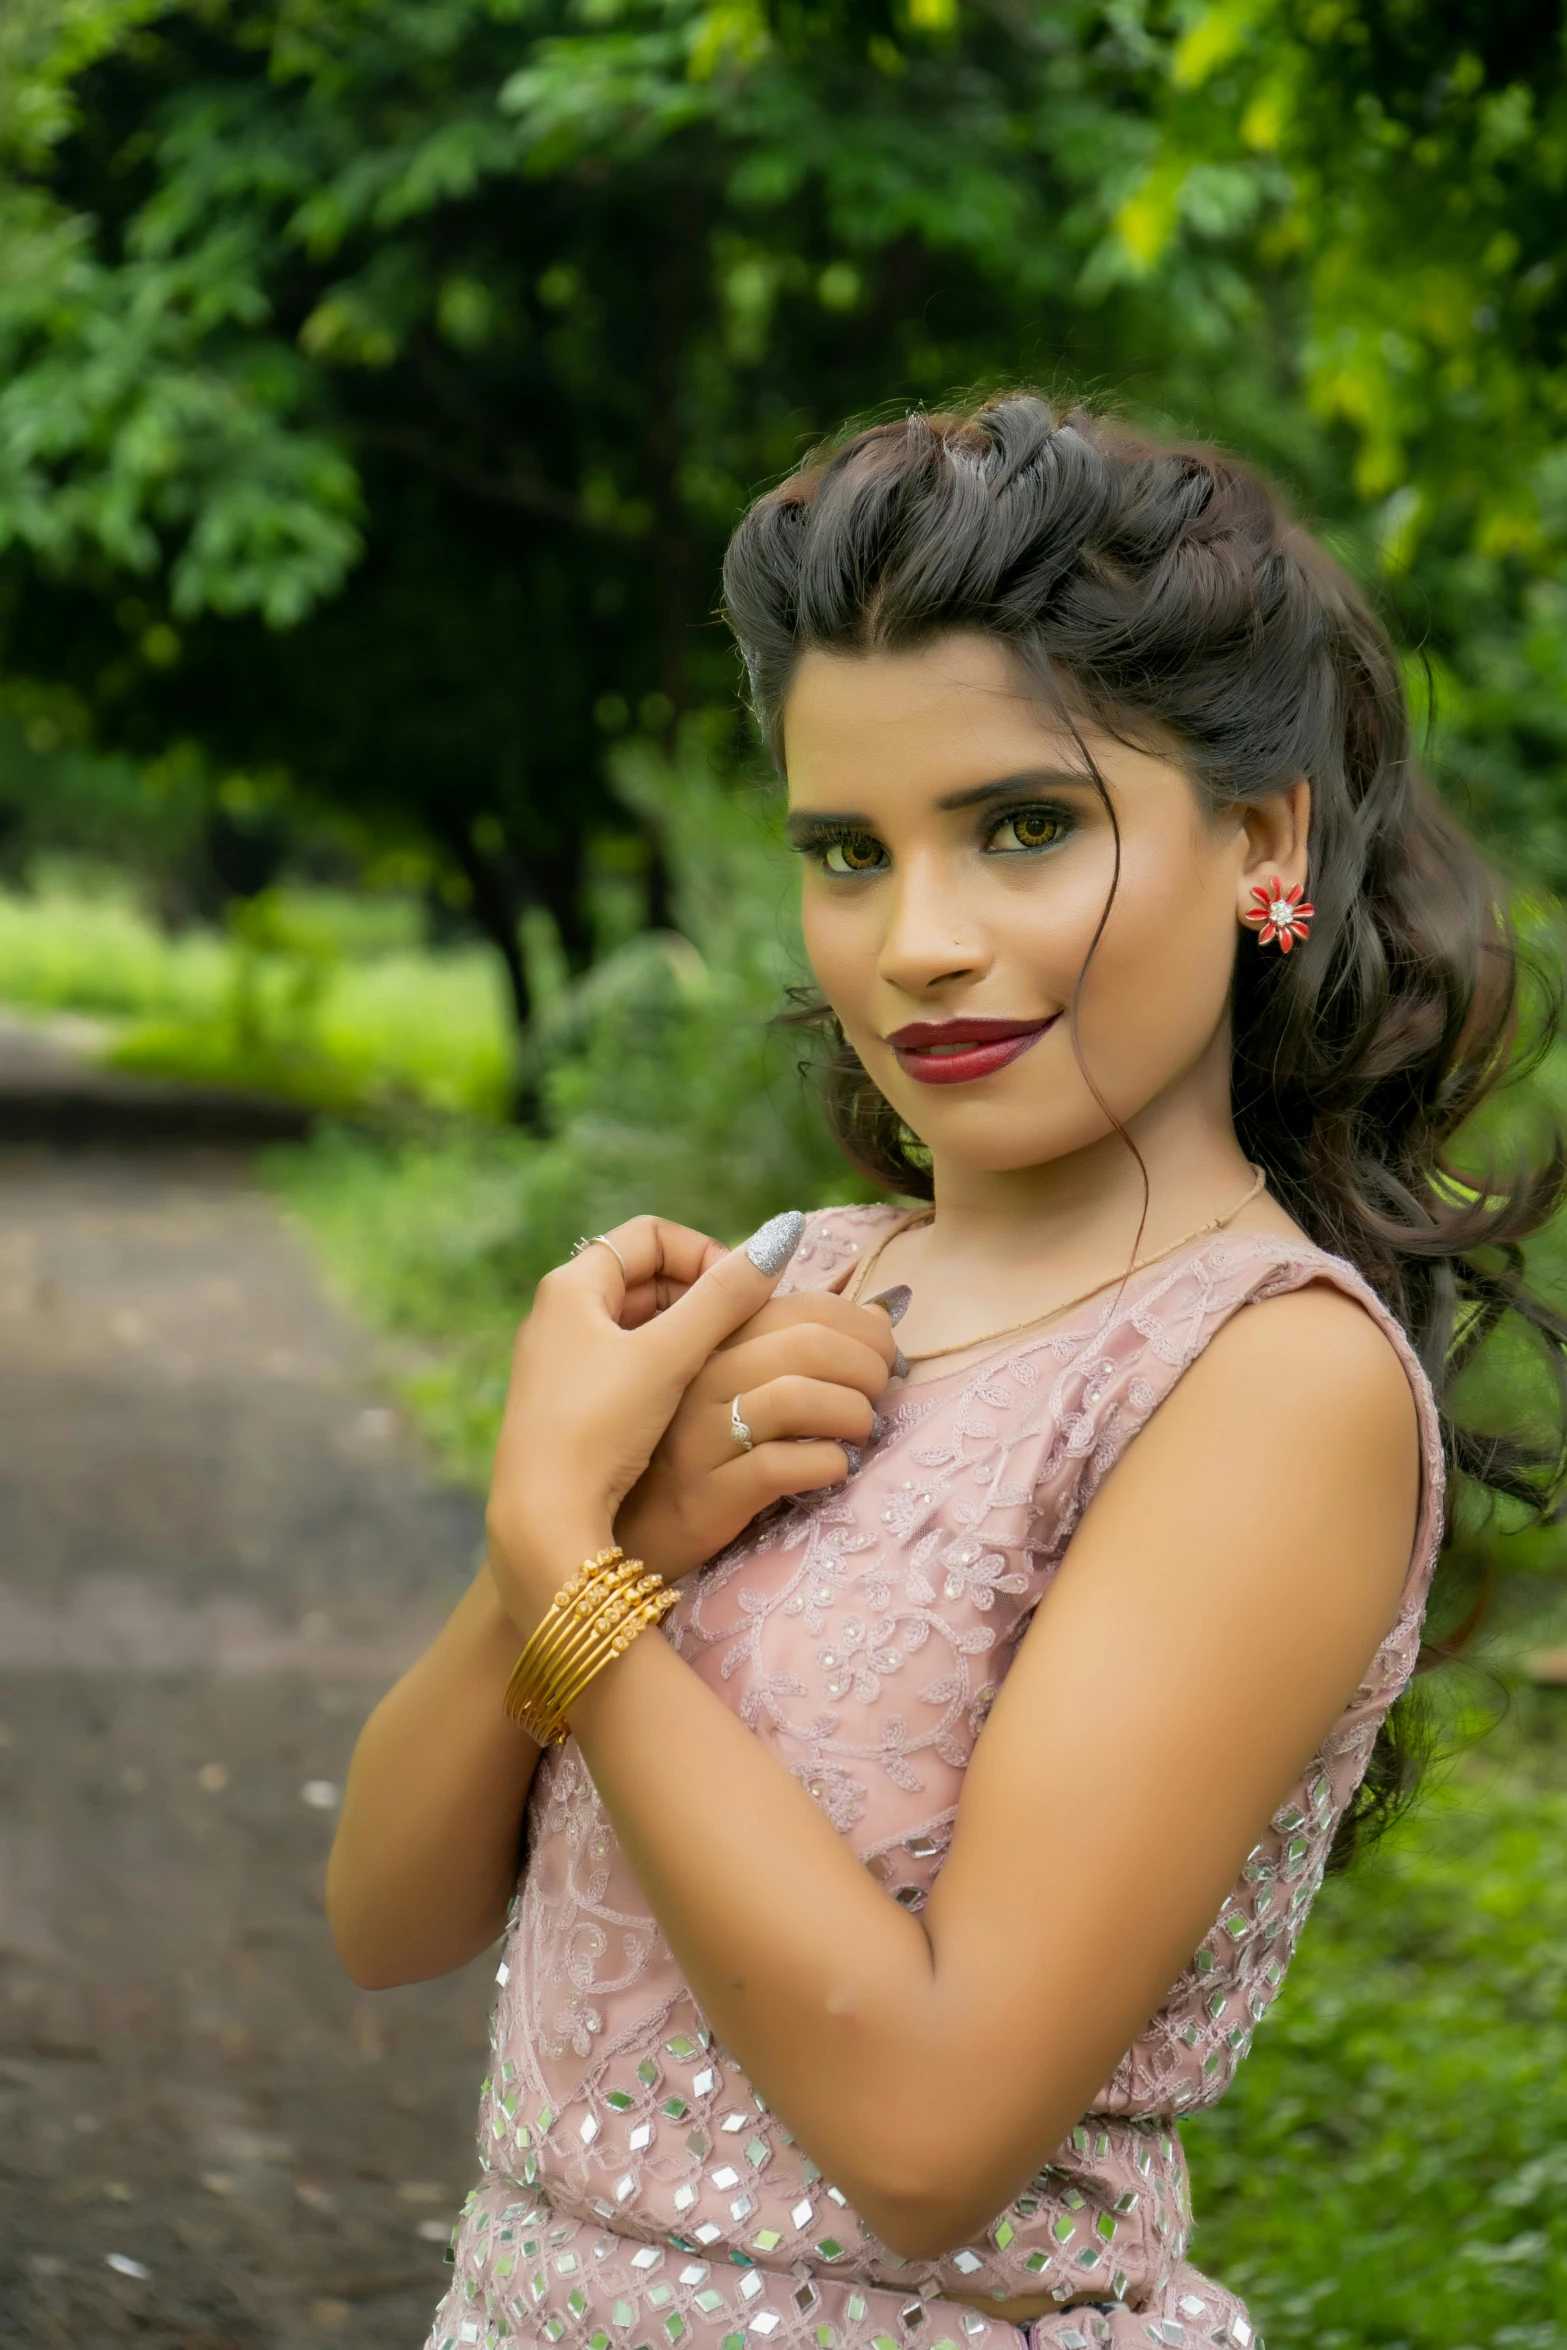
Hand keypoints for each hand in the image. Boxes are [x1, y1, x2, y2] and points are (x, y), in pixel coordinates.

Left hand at [484, 1212, 811, 1632]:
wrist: (541, 1517)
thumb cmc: (601, 1426)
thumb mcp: (669, 1356)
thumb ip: (726, 1297)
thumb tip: (784, 1232)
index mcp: (571, 1285)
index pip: (652, 1236)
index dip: (704, 1254)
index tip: (738, 1297)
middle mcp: (559, 1313)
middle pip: (647, 1277)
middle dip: (699, 1297)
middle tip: (739, 1335)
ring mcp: (560, 1360)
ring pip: (641, 1324)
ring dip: (686, 1335)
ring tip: (721, 1368)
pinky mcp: (566, 1402)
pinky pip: (628, 1364)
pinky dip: (664, 1368)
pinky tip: (689, 1401)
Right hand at [615, 1291, 902, 1576]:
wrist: (638, 1528)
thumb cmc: (704, 1448)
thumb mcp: (744, 1384)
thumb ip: (801, 1343)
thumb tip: (877, 1314)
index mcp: (716, 1339)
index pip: (803, 1306)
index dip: (861, 1326)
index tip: (884, 1354)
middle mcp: (703, 1377)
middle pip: (807, 1344)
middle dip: (866, 1365)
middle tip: (880, 1393)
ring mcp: (701, 1435)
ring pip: (796, 1397)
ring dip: (852, 1412)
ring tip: (861, 1432)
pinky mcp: (708, 1492)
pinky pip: (781, 1465)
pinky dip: (827, 1462)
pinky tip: (837, 1467)